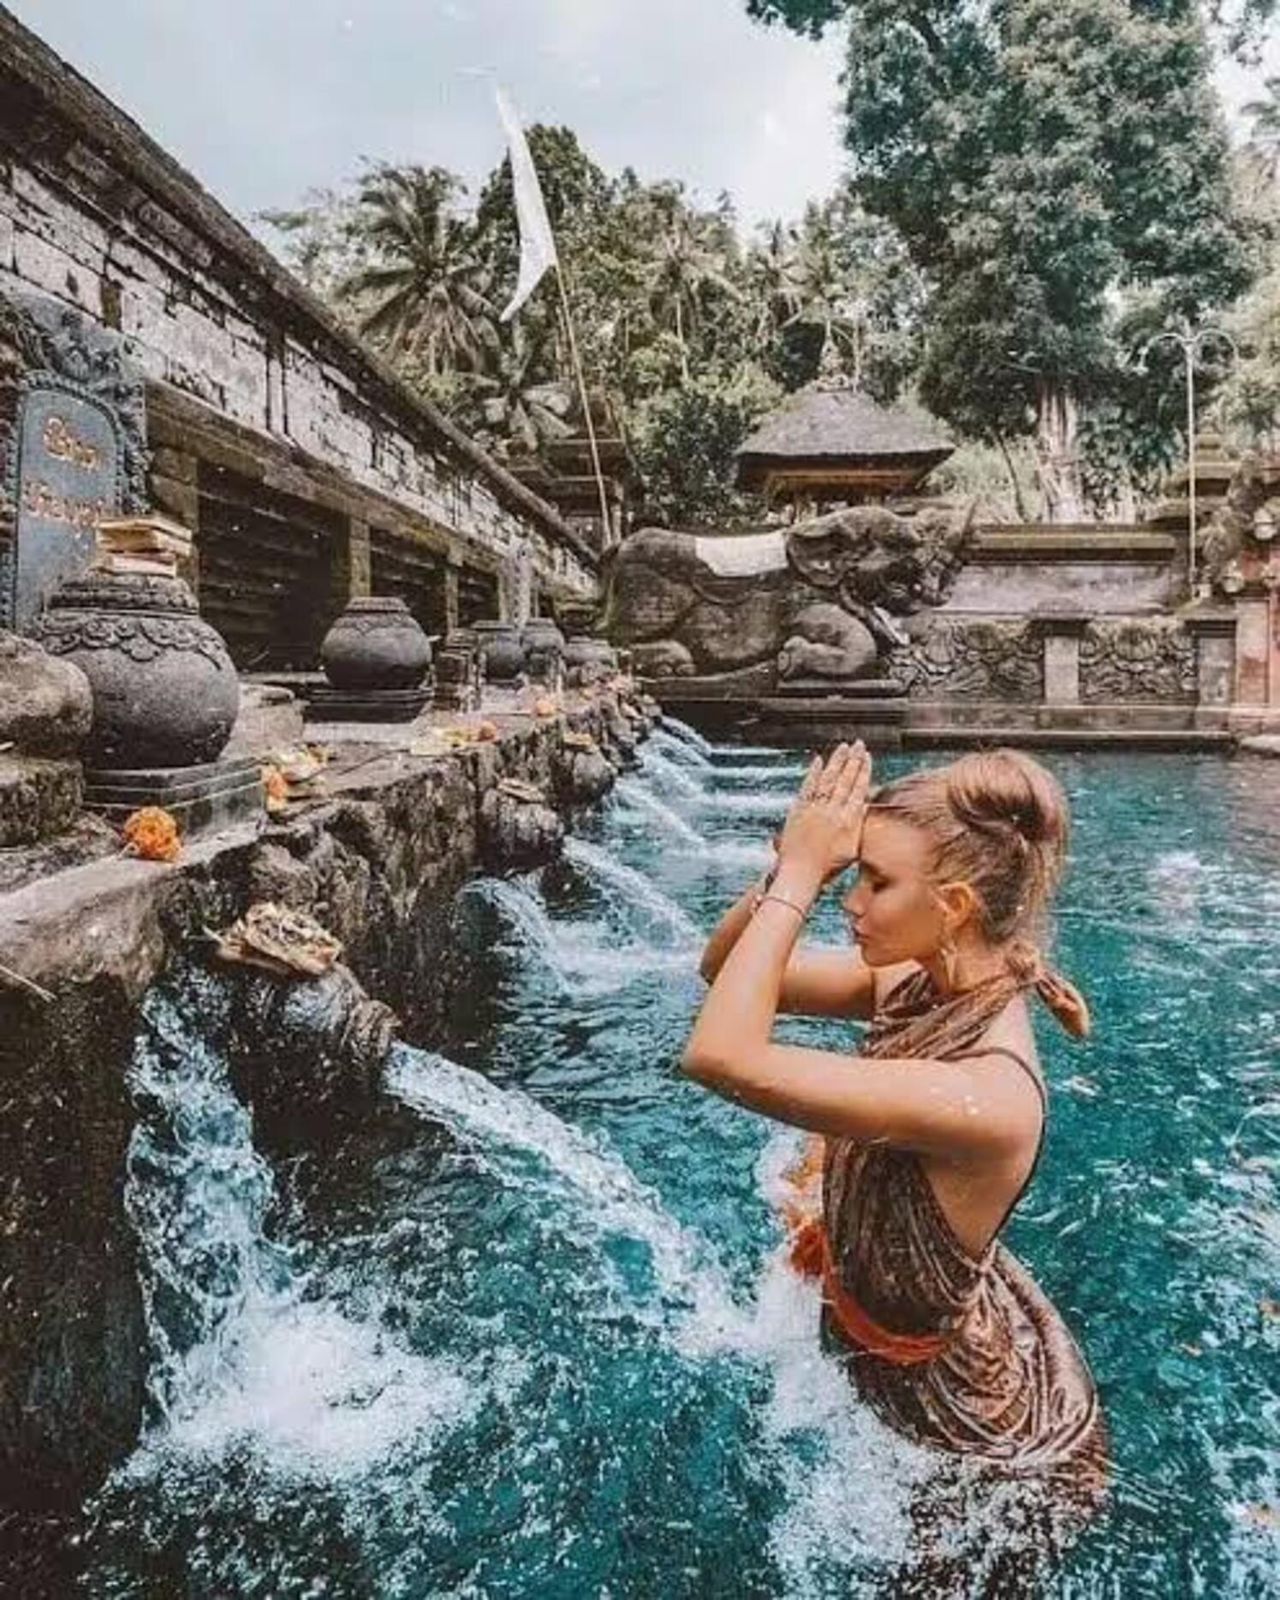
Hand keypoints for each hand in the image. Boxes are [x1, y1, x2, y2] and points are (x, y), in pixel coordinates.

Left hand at [775, 742, 871, 885]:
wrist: (801, 874)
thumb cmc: (826, 868)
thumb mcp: (851, 849)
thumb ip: (857, 826)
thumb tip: (863, 806)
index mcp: (849, 821)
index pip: (859, 789)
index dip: (864, 771)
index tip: (867, 757)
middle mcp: (833, 812)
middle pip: (846, 780)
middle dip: (853, 760)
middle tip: (859, 744)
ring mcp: (815, 809)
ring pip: (829, 780)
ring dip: (837, 761)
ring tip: (843, 746)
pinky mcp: (799, 810)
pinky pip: (808, 787)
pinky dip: (813, 773)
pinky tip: (818, 761)